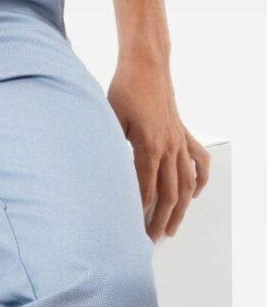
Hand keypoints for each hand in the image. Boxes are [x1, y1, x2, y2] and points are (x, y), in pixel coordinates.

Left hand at [107, 55, 209, 241]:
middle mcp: (168, 148)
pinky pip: (198, 162)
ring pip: (186, 185)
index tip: (134, 231)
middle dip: (160, 220)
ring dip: (180, 209)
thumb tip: (107, 174)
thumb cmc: (124, 89)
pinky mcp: (183, 133)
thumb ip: (112, 146)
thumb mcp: (111, 117)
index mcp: (147, 146)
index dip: (140, 213)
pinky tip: (193, 195)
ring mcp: (179, 142)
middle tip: (151, 240)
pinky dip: (199, 181)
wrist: (146, 66)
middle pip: (168, 194)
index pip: (145, 190)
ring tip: (171, 228)